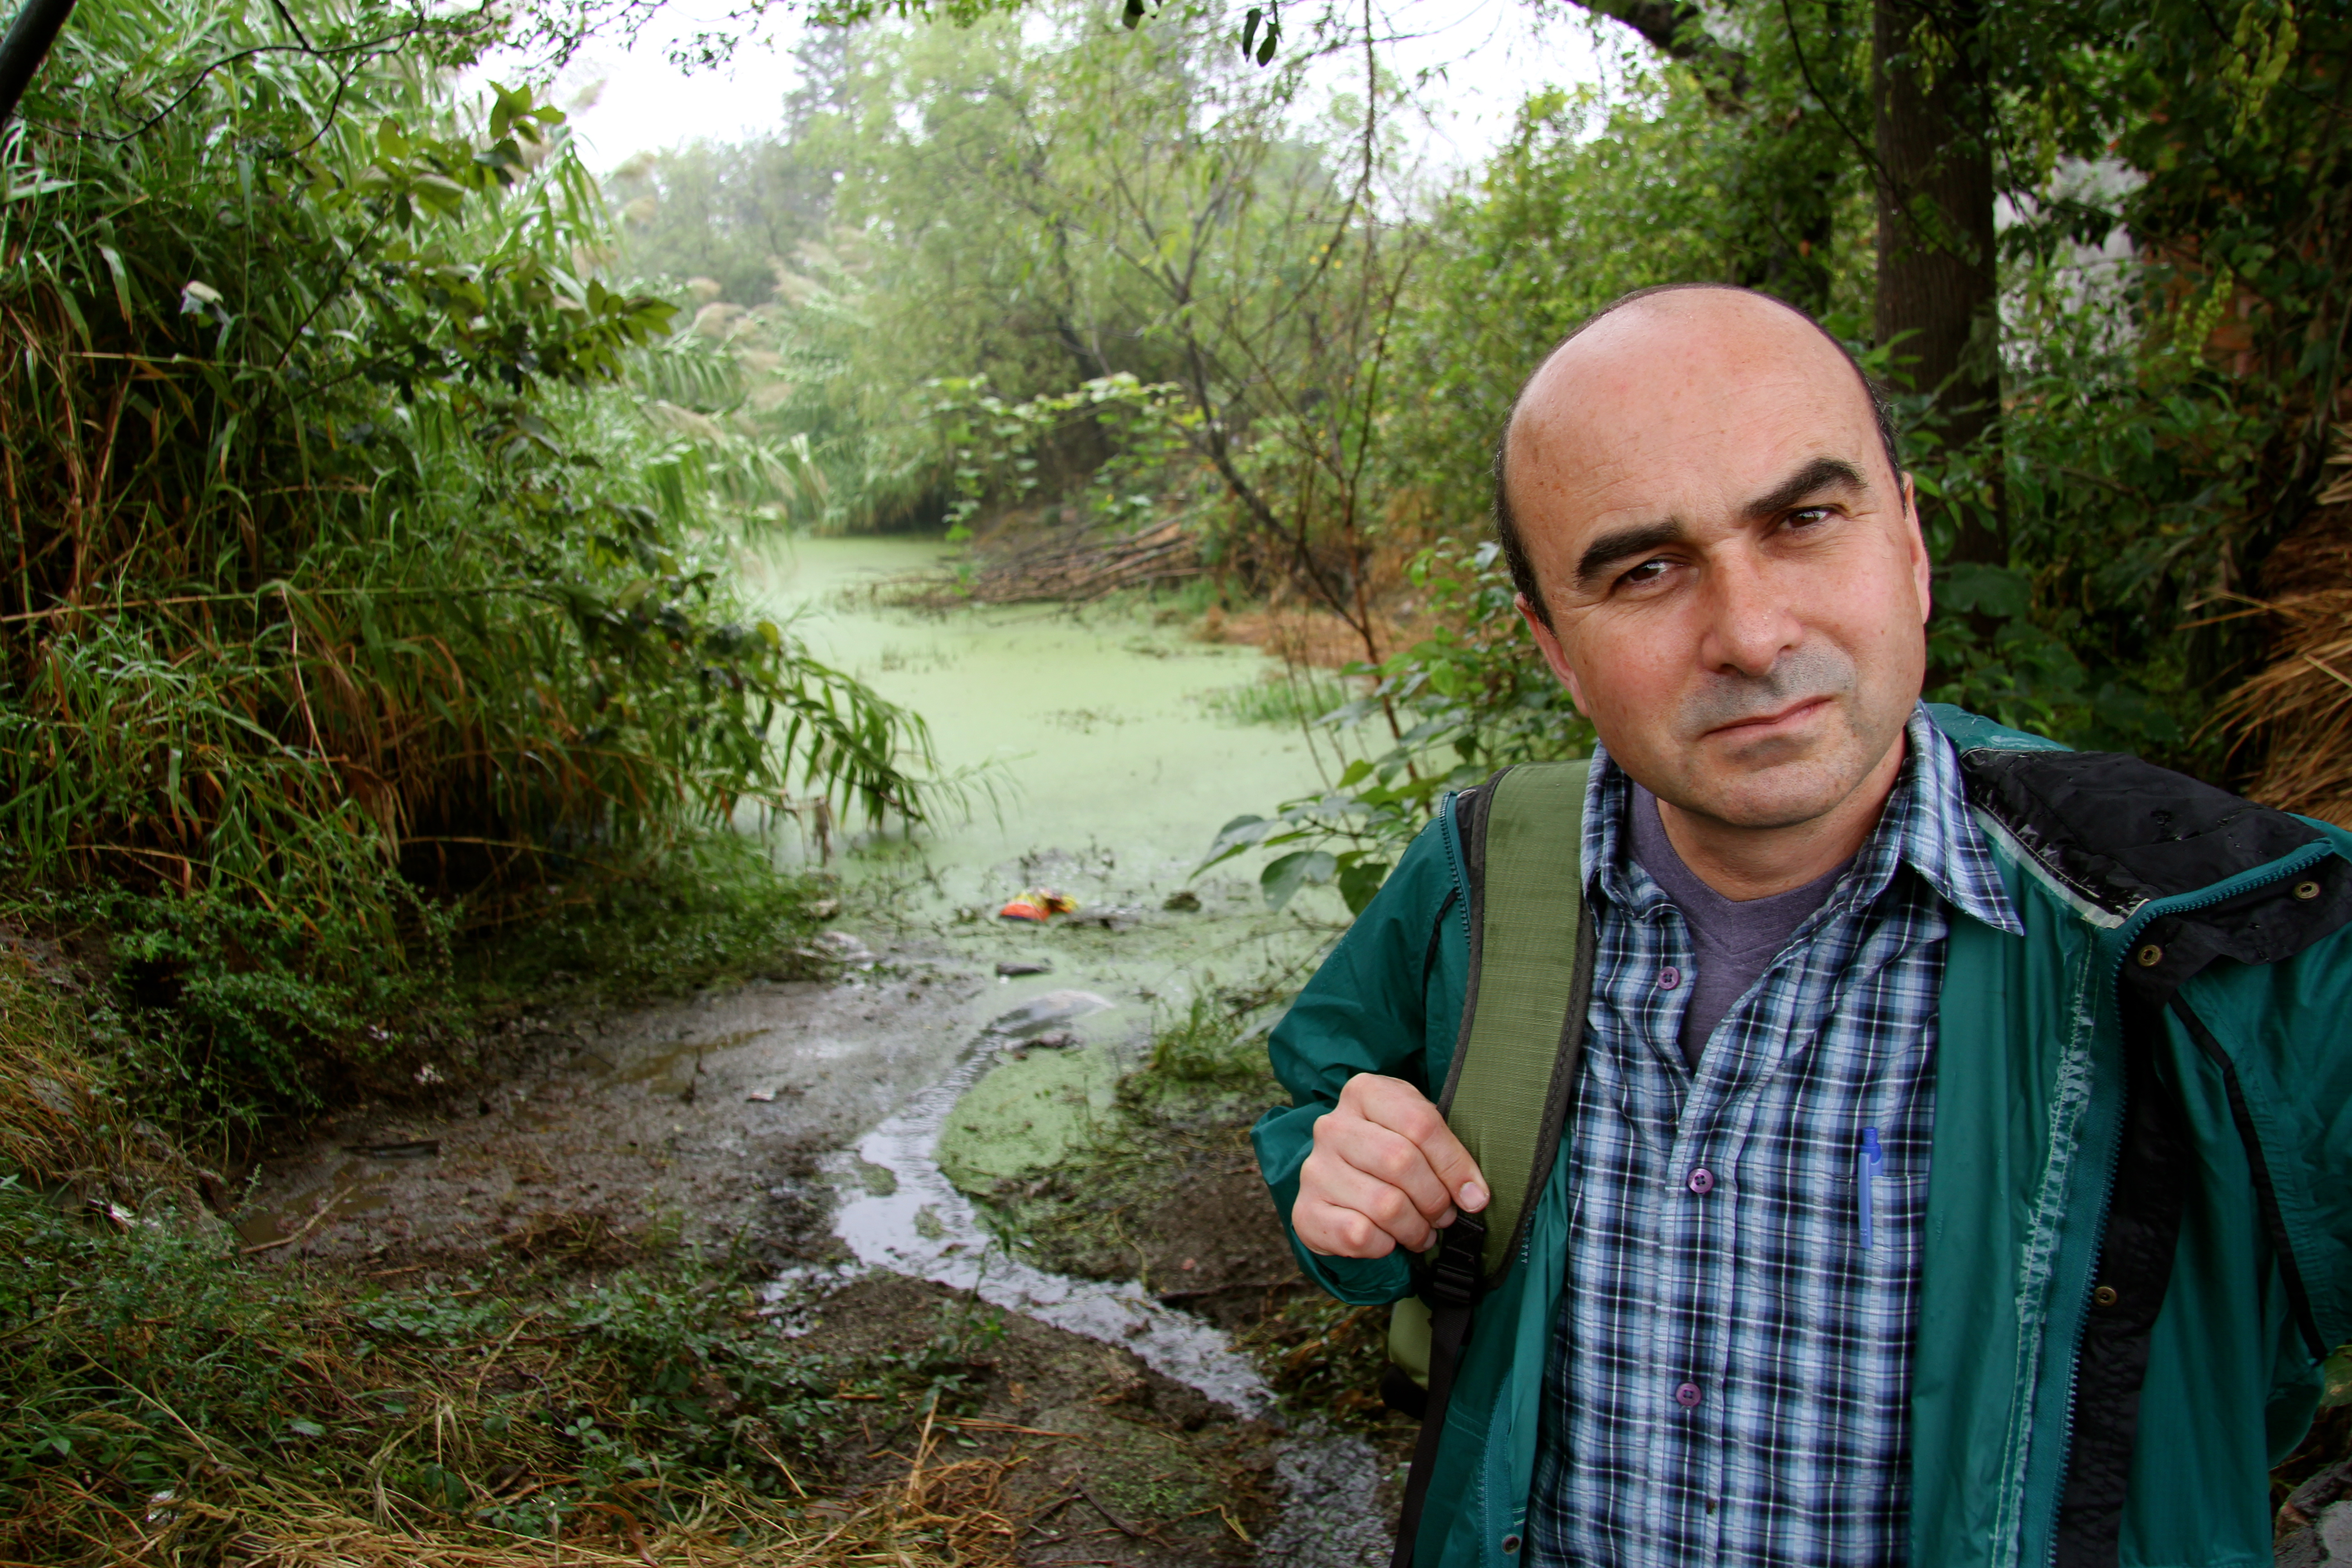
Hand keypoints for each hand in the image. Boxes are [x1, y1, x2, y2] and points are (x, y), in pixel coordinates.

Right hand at [1294, 1073, 1488, 1257]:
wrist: (1340, 1184)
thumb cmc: (1390, 1153)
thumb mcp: (1417, 1134)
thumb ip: (1448, 1155)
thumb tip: (1474, 1198)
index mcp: (1363, 1093)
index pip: (1420, 1123)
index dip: (1455, 1165)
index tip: (1474, 1196)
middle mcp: (1332, 1126)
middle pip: (1401, 1162)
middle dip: (1435, 1199)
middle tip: (1444, 1216)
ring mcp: (1315, 1169)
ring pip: (1384, 1204)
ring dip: (1415, 1228)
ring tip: (1422, 1231)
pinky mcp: (1306, 1210)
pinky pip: (1359, 1234)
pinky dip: (1385, 1245)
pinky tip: (1388, 1239)